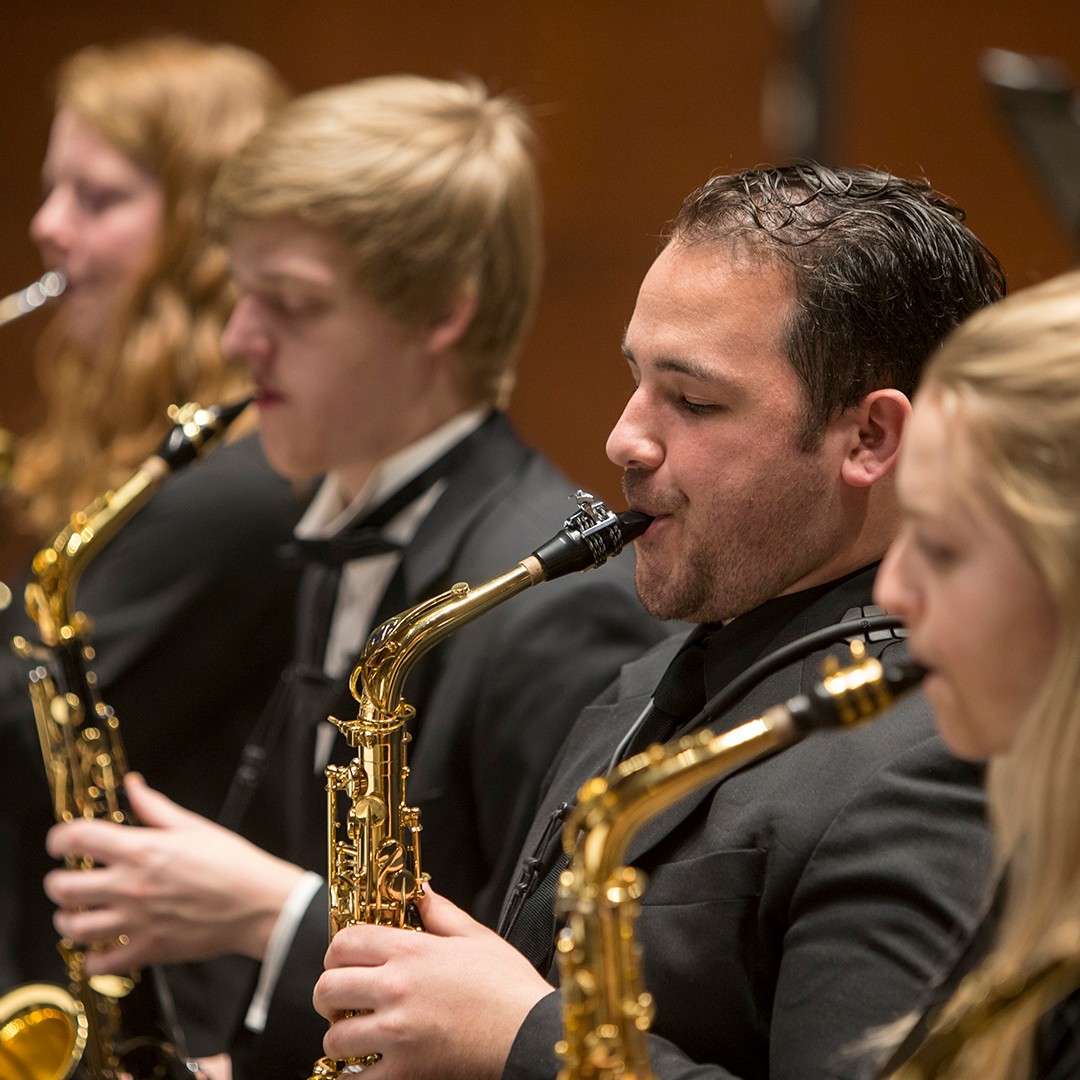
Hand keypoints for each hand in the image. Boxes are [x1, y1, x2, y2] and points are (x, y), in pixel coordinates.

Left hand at [44, 773, 304, 972]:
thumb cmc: (233, 863)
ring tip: (77, 913)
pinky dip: (92, 958)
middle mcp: (131, 886)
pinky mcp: (147, 949)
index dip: (59, 838)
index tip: (61, 842)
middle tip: (67, 878)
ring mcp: (136, 921)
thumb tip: (132, 787)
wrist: (258, 903)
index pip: (77, 839)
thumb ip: (155, 807)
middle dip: (58, 881)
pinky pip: (100, 963)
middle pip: (63, 887)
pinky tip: (100, 946)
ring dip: (68, 919)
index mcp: (142, 850)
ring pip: (74, 928)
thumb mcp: (194, 825)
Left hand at [314, 887, 553, 1079]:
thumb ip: (441, 912)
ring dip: (340, 1036)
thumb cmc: (507, 985)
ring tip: (356, 1036)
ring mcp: (397, 1033)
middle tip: (343, 1001)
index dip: (336, 952)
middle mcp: (396, 989)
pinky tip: (362, 1070)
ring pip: (335, 1037)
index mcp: (411, 951)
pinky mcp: (404, 1072)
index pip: (345, 943)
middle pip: (327, 988)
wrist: (529, 1035)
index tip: (343, 963)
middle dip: (329, 994)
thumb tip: (420, 891)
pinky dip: (350, 1078)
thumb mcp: (477, 937)